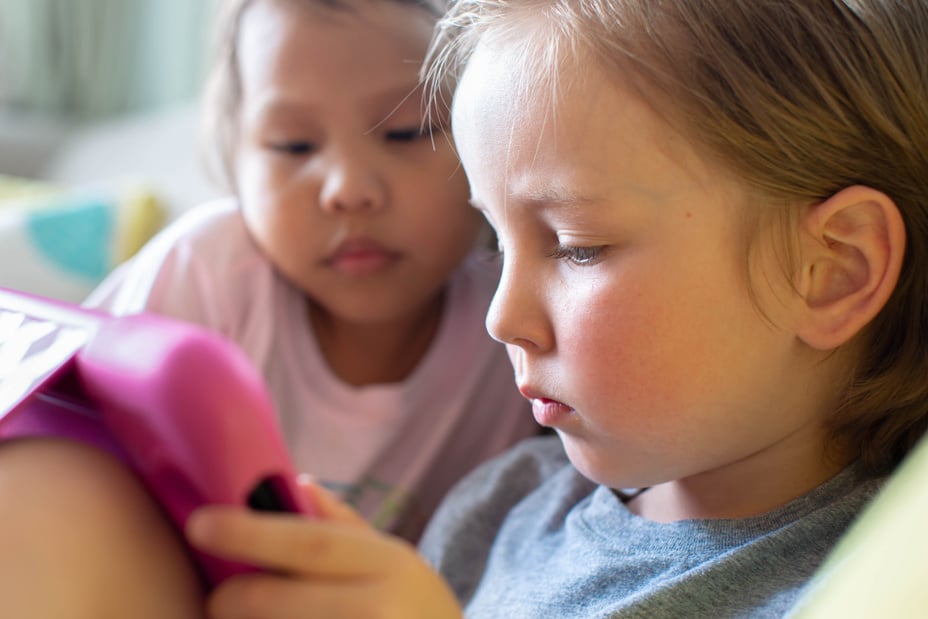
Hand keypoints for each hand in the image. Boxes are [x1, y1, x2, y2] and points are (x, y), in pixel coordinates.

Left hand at [186, 479, 462, 618]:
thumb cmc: (416, 611)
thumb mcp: (394, 561)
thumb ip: (343, 525)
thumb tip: (295, 482)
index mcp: (390, 564)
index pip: (307, 543)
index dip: (248, 533)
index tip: (199, 524)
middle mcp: (382, 609)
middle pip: (274, 602)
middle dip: (231, 600)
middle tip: (219, 598)